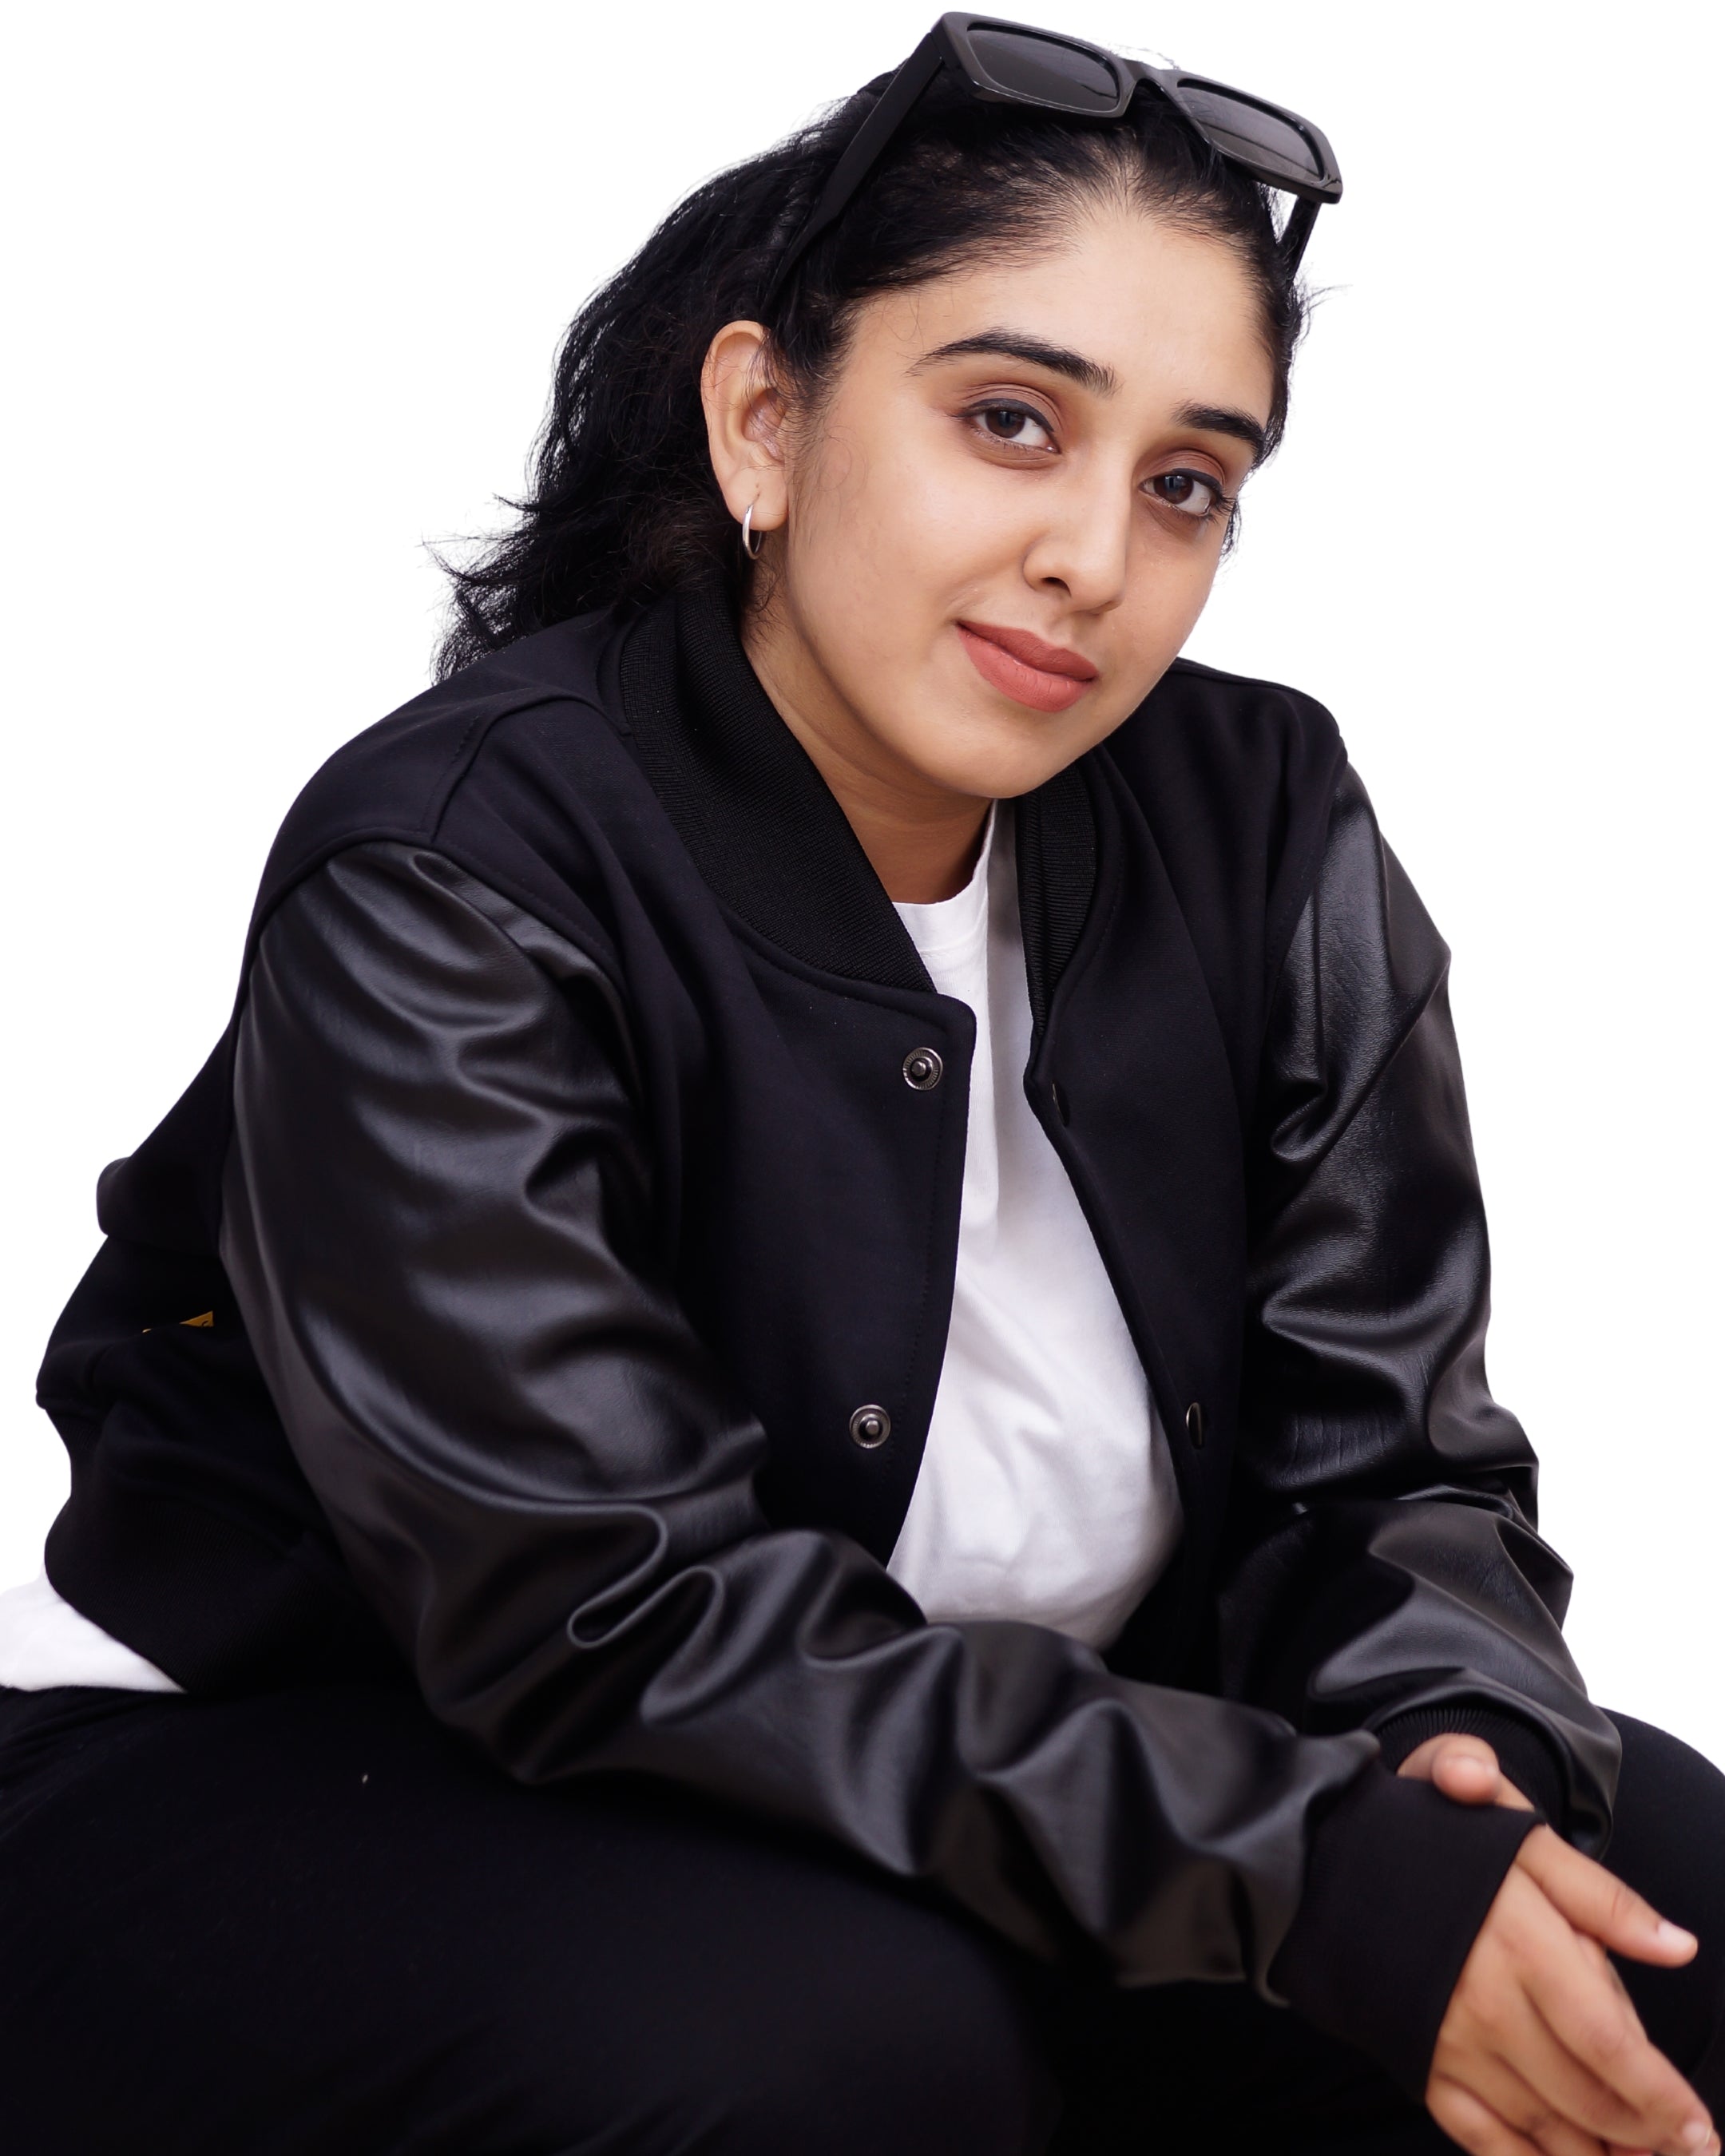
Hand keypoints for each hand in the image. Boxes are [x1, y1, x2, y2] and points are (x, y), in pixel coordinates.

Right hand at [1404, 1738, 1713, 2155]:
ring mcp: (1450, 2042)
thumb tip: (1679, 1946)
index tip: (1702, 2129)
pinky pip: (1479, 2135)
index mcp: (1524, 1946)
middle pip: (1584, 2094)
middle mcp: (1488, 2005)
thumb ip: (1602, 1897)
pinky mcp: (1420, 2062)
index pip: (1610, 2042)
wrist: (1330, 1854)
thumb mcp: (1522, 1838)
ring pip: (1540, 2126)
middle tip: (1687, 2151)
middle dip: (1644, 2134)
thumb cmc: (1438, 1840)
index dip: (1661, 2095)